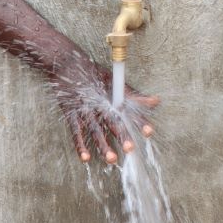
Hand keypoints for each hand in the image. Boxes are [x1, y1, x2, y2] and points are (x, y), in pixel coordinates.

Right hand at [39, 41, 156, 163]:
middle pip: (112, 120)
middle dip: (122, 134)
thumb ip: (134, 95)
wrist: (67, 63)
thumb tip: (156, 101)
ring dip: (103, 145)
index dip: (139, 120)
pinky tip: (86, 159)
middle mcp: (99, 102)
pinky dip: (80, 145)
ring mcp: (84, 108)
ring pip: (95, 129)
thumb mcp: (114, 81)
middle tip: (130, 148)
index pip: (129, 109)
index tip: (149, 132)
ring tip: (112, 159)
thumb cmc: (94, 74)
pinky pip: (75, 132)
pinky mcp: (71, 113)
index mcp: (112, 94)